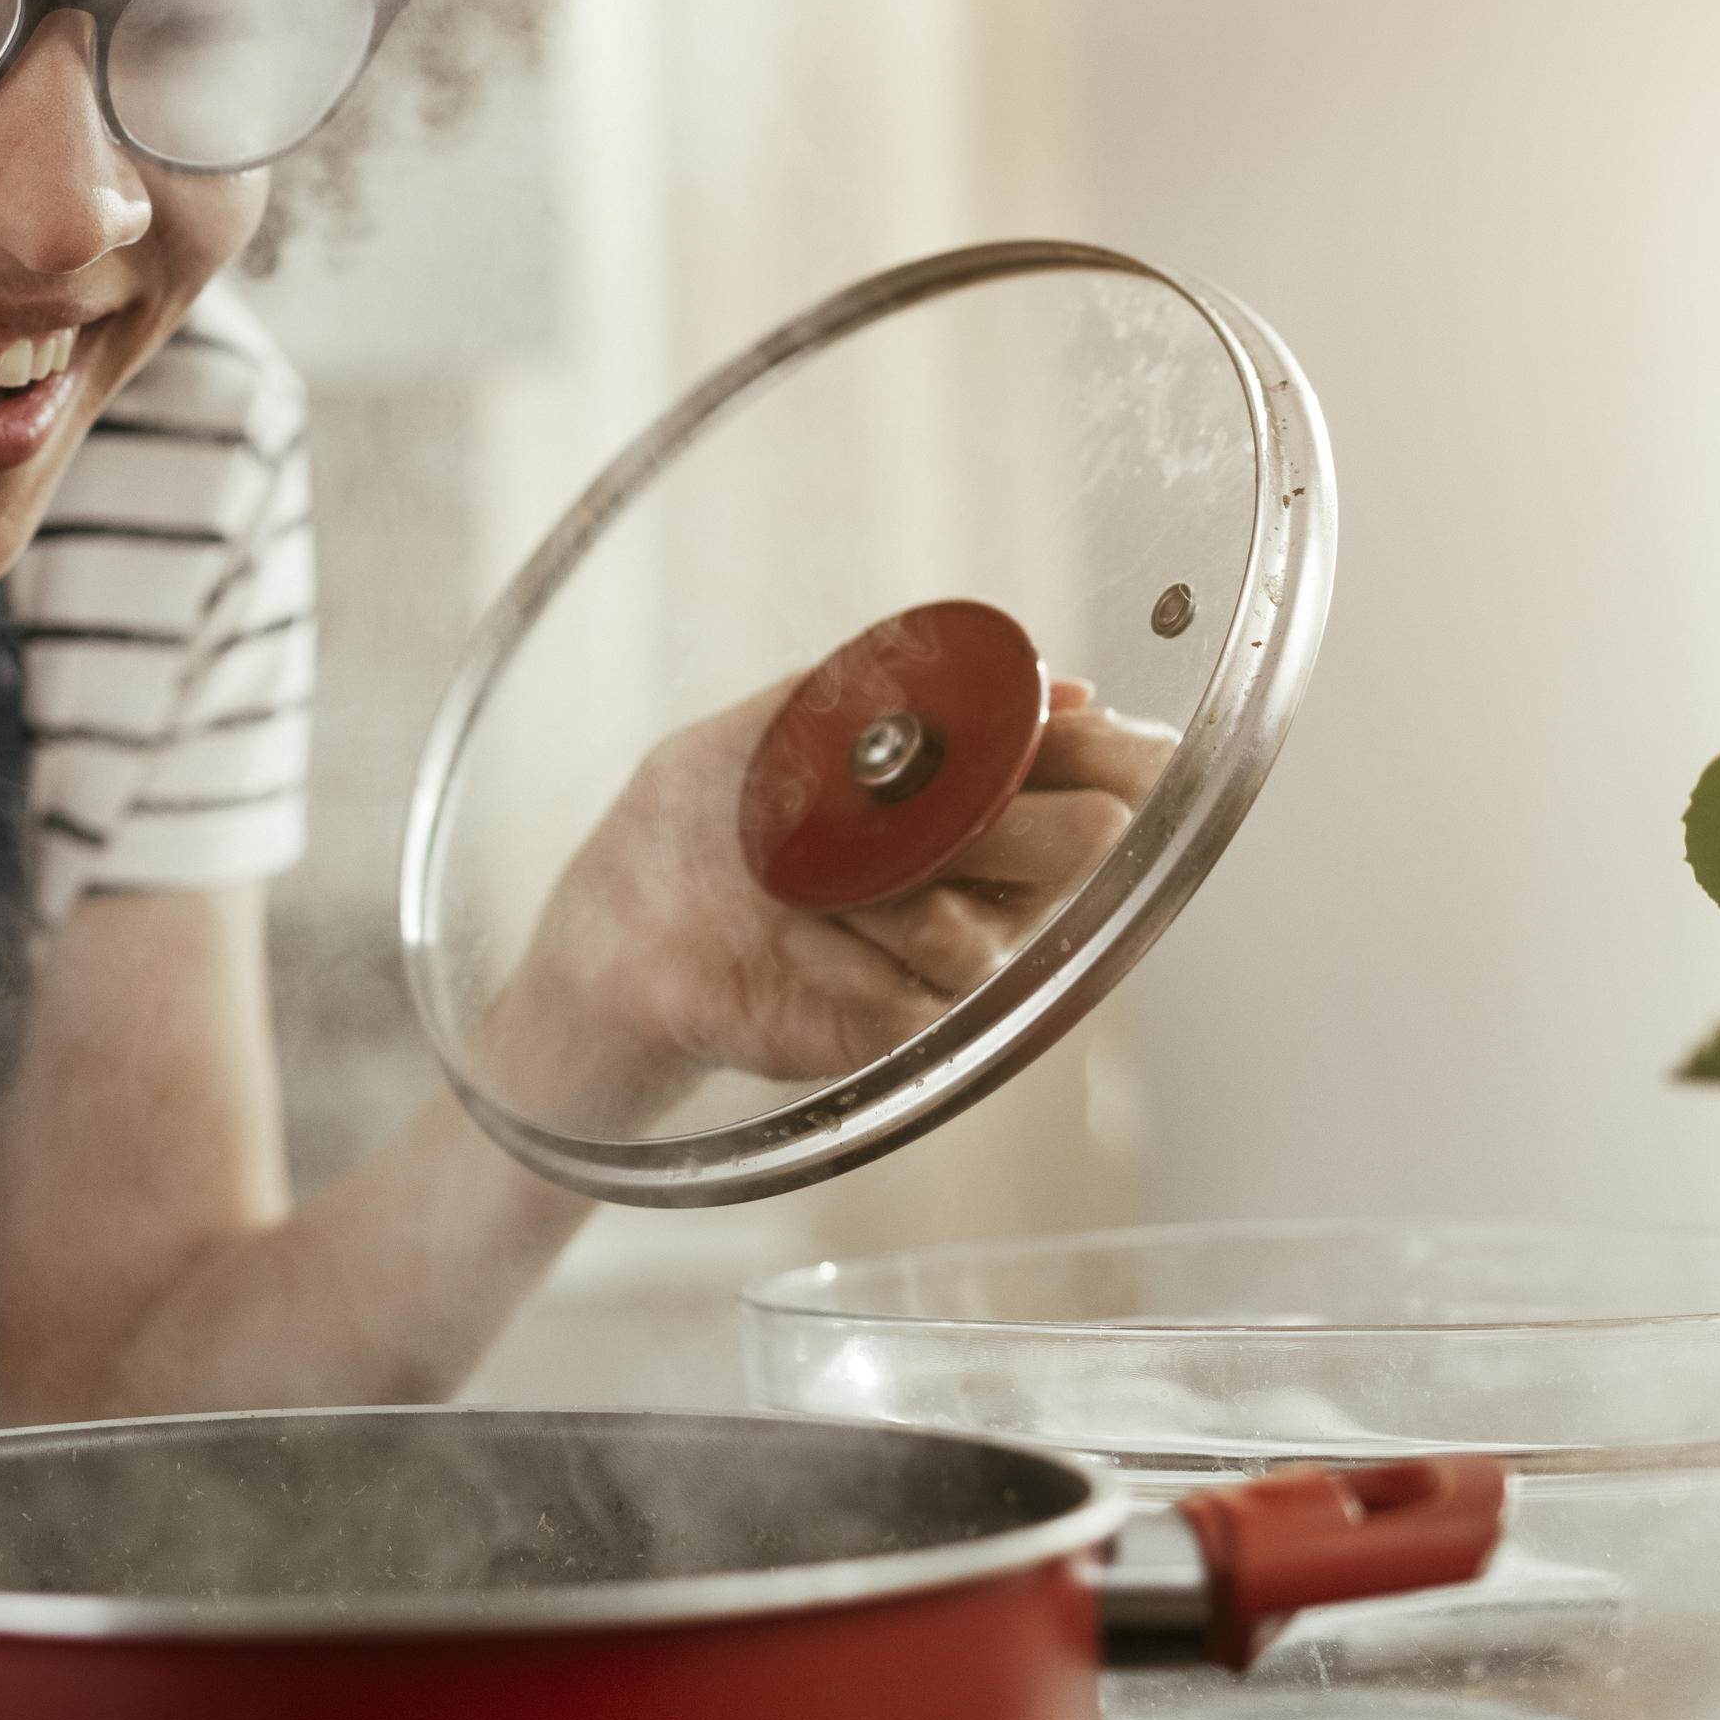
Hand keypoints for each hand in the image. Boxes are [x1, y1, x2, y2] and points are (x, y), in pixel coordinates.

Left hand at [485, 676, 1173, 1122]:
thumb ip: (890, 692)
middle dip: (1014, 821)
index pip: (1099, 764)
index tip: (1077, 732)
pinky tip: (795, 952)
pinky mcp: (895, 1036)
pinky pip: (913, 1005)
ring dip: (891, 898)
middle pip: (1084, 845)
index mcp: (971, 788)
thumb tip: (1042, 683)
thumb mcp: (770, 724)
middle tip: (930, 816)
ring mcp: (942, 961)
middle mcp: (980, 875)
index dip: (1108, 748)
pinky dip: (843, 968)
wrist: (611, 933)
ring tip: (812, 889)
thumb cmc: (692, 821)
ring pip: (988, 936)